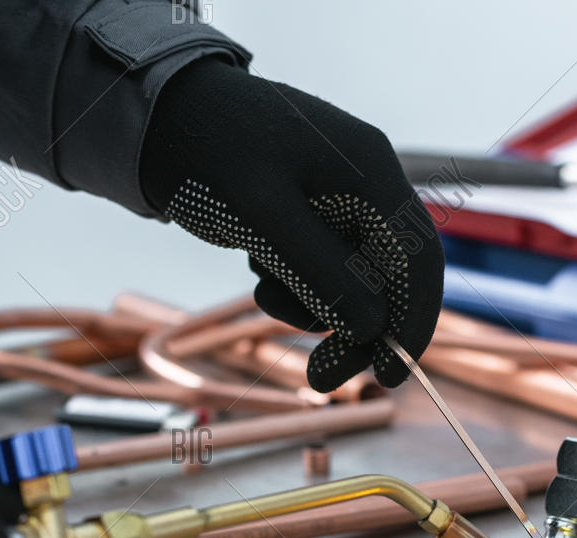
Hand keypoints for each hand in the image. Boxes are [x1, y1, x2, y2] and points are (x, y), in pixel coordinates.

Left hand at [141, 57, 443, 391]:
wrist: (158, 118)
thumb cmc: (209, 151)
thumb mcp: (263, 215)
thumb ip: (322, 270)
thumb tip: (374, 327)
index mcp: (369, 171)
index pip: (417, 259)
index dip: (412, 323)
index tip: (388, 376)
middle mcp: (362, 185)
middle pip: (386, 278)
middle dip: (354, 330)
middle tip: (319, 380)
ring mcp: (334, 201)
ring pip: (347, 280)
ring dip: (312, 305)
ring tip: (262, 293)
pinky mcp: (305, 215)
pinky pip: (316, 267)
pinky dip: (291, 282)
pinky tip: (256, 258)